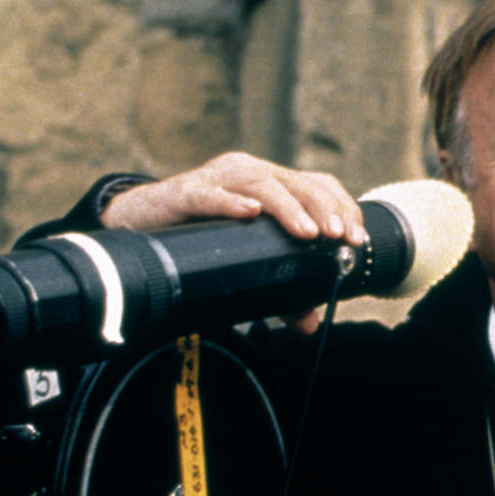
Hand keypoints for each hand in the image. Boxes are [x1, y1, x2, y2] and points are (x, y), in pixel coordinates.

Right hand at [103, 153, 361, 333]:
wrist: (138, 223)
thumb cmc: (197, 236)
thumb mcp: (243, 262)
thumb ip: (276, 291)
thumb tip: (308, 323)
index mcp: (268, 183)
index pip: (316, 184)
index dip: (341, 207)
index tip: (356, 239)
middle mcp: (247, 172)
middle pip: (296, 182)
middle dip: (323, 208)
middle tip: (339, 237)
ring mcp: (216, 178)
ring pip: (261, 183)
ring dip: (289, 207)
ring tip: (308, 233)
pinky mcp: (185, 193)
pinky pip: (210, 194)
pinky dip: (230, 202)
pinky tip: (250, 213)